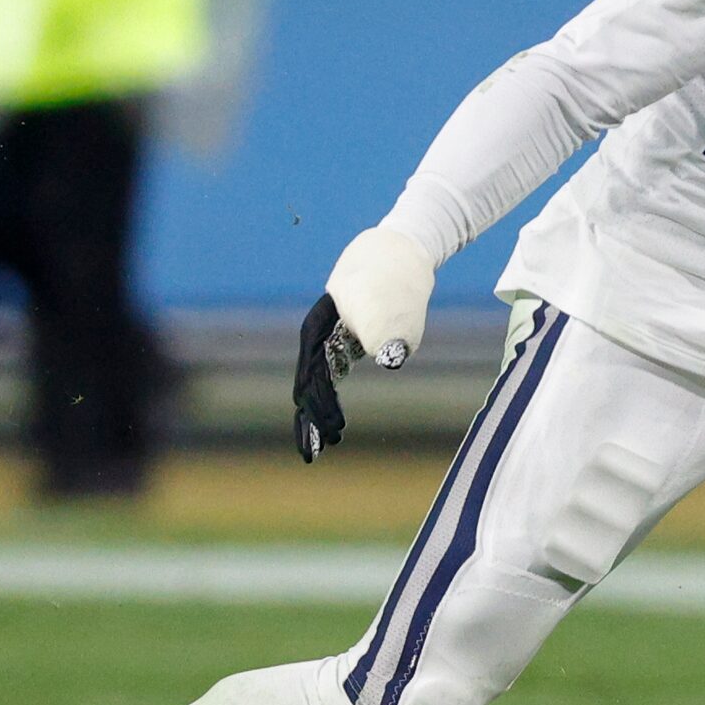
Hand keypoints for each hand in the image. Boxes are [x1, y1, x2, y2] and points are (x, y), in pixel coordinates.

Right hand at [292, 226, 435, 462]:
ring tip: (320, 449)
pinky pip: (328, 378)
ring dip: (316, 414)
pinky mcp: (340, 345)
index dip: (320, 402)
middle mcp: (318, 334)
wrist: (397, 252)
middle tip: (314, 452)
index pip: (314, 371)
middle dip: (310, 417)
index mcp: (323, 324)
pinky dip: (328, 402)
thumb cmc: (398, 279)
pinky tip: (333, 429)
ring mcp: (327, 340)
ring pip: (314, 382)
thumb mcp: (397, 303)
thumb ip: (392, 331)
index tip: (333, 428)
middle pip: (307, 380)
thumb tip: (392, 358)